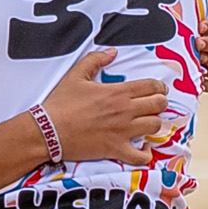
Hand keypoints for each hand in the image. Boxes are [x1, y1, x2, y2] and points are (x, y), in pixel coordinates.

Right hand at [41, 49, 166, 168]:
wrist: (47, 131)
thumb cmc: (60, 104)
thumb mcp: (76, 75)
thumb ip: (95, 60)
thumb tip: (112, 52)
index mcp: (117, 92)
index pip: (152, 86)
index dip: (159, 87)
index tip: (158, 90)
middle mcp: (125, 111)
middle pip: (159, 105)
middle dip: (160, 103)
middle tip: (154, 105)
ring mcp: (122, 132)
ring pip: (155, 127)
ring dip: (154, 124)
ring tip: (146, 123)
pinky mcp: (115, 150)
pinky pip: (140, 156)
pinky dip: (145, 154)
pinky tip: (142, 148)